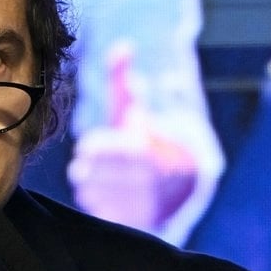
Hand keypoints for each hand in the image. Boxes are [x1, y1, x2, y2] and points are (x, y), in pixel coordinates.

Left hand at [68, 43, 196, 232]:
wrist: (184, 185)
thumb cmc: (149, 139)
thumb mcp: (138, 110)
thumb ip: (125, 82)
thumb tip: (121, 46)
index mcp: (148, 152)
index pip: (110, 151)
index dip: (94, 148)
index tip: (88, 146)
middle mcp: (147, 182)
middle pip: (95, 175)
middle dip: (87, 168)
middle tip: (87, 164)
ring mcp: (141, 206)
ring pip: (94, 196)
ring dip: (89, 186)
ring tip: (96, 178)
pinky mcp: (135, 225)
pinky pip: (101, 216)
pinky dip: (97, 205)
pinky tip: (102, 196)